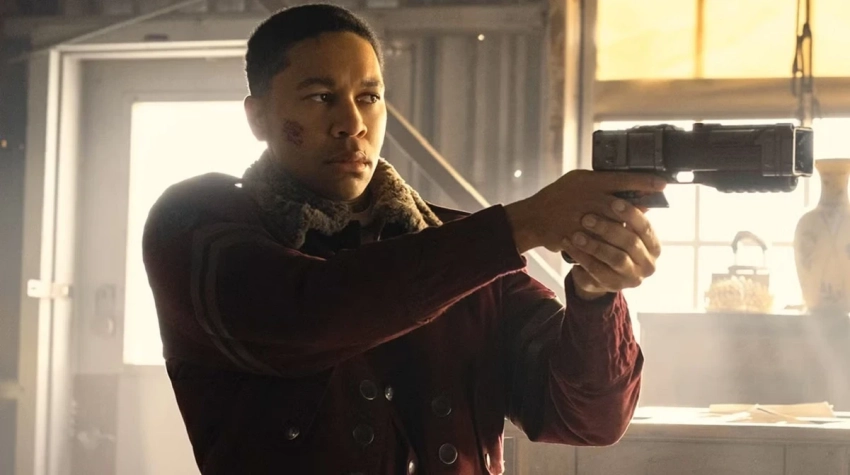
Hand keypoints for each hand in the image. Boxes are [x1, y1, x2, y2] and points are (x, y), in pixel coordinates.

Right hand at [505, 169, 664, 253]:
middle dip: (639, 210)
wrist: (533, 217)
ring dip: (627, 229)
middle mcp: (587, 197)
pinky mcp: (576, 235)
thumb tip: (632, 190)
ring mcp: (581, 217)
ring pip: (613, 225)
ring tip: (638, 232)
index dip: (645, 181)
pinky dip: (611, 243)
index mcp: (589, 181)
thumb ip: (603, 184)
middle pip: (622, 205)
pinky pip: (599, 241)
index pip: (623, 178)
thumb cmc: (559, 196)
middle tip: (654, 214)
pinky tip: (620, 244)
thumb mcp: (579, 181)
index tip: (663, 183)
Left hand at [563, 199, 660, 299]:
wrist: (599, 272)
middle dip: (608, 228)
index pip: (645, 227)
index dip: (630, 214)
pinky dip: (581, 256)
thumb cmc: (612, 242)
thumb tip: (636, 186)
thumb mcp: (620, 227)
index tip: (613, 201)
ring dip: (594, 244)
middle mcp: (648, 264)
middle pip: (630, 243)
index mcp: (654, 246)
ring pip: (615, 258)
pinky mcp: (613, 287)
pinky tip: (569, 244)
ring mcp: (632, 278)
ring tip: (576, 233)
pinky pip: (596, 271)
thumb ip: (627, 213)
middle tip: (587, 218)